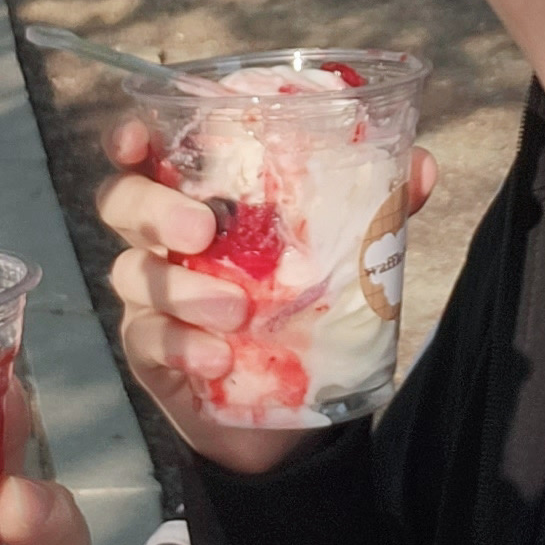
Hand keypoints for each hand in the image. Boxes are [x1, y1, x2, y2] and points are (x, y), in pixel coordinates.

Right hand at [96, 118, 437, 476]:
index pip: (142, 156)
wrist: (291, 405)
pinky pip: (148, 341)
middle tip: (204, 230)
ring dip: (182, 289)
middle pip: (121, 203)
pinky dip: (182, 345)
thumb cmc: (300, 303)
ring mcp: (148, 299)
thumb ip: (376, 210)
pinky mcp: (150, 354)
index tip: (136, 140)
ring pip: (133, 274)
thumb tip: (423, 165)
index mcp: (194, 197)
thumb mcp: (340, 254)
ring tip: (236, 311)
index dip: (128, 140)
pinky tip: (217, 357)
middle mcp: (159, 240)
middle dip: (155, 209)